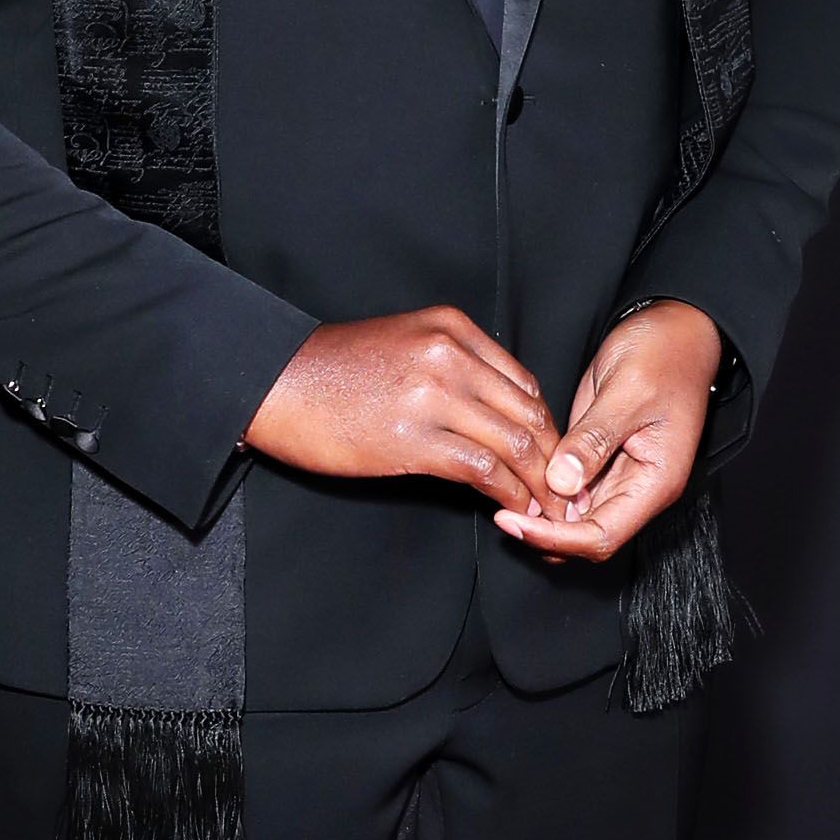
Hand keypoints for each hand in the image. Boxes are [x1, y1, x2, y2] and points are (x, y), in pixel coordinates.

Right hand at [245, 308, 560, 516]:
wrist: (271, 382)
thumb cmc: (330, 371)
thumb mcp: (403, 344)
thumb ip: (451, 366)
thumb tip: (492, 413)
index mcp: (451, 328)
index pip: (523, 382)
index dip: (546, 427)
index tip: (551, 458)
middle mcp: (449, 354)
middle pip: (528, 412)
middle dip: (555, 459)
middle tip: (567, 494)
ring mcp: (432, 395)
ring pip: (515, 443)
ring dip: (540, 484)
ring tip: (551, 512)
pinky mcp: (413, 438)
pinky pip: (482, 470)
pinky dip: (508, 495)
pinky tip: (514, 511)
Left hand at [493, 302, 721, 562]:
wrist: (676, 330)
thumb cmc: (664, 355)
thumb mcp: (627, 392)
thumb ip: (594, 440)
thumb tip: (561, 483)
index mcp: (656, 481)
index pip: (602, 535)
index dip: (556, 537)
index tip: (513, 521)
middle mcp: (639, 487)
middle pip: (587, 535)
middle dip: (544, 533)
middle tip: (502, 513)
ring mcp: (621, 475)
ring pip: (577, 518)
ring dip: (543, 516)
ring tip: (504, 497)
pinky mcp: (602, 458)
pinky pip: (574, 490)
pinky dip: (547, 492)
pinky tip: (521, 478)